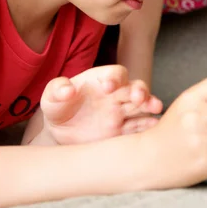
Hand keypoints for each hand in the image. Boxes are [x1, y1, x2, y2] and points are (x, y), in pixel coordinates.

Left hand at [38, 65, 162, 144]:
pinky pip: (139, 127)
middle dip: (140, 91)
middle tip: (139, 98)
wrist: (60, 134)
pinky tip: (154, 127)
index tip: (108, 87)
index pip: (116, 73)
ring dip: (150, 104)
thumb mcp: (51, 97)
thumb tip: (67, 89)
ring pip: (142, 105)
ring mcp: (122, 113)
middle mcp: (116, 94)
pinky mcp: (123, 132)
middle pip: (135, 87)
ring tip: (155, 108)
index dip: (115, 78)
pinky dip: (148, 125)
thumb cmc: (58, 108)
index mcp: (102, 80)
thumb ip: (57, 89)